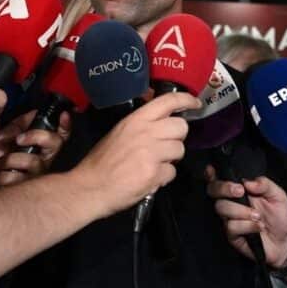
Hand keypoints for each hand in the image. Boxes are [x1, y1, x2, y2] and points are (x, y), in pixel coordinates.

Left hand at [0, 110, 70, 192]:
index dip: (65, 125)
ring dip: (11, 159)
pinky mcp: (25, 191)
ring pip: (35, 161)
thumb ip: (19, 125)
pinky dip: (1, 175)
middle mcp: (43, 161)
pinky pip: (18, 178)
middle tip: (18, 139)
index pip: (60, 135)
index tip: (63, 115)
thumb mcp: (4, 137)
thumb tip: (34, 112)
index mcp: (39, 147)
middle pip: (56, 144)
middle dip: (38, 136)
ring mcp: (36, 177)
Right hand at [70, 92, 198, 218]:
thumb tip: (161, 125)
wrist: (90, 187)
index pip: (167, 102)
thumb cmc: (103, 161)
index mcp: (136, 120)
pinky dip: (163, 178)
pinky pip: (172, 172)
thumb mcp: (119, 133)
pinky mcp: (154, 173)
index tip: (196, 103)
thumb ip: (141, 126)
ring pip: (180, 150)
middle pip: (181, 127)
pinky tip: (150, 179)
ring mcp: (151, 153)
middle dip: (177, 138)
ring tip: (155, 164)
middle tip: (165, 146)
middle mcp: (146, 132)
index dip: (186, 100)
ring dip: (171, 159)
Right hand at [205, 170, 286, 269]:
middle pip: (213, 190)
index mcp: (240, 190)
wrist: (284, 241)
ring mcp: (229, 218)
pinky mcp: (231, 234)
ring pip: (222, 208)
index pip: (220, 179)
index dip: (211, 174)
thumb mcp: (277, 195)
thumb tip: (247, 182)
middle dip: (224, 188)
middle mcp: (231, 202)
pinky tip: (258, 227)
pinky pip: (231, 226)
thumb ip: (264, 184)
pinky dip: (247, 225)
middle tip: (240, 191)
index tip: (212, 170)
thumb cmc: (279, 216)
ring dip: (241, 211)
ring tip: (258, 216)